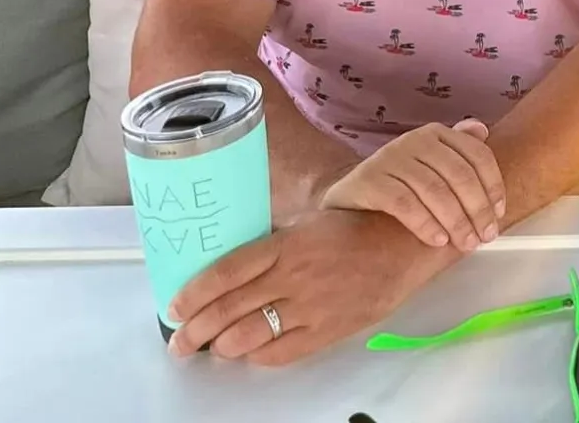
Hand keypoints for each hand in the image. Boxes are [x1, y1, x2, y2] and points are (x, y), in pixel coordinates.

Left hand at [165, 208, 439, 364]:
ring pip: (246, 337)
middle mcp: (293, 276)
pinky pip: (278, 354)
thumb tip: (231, 266)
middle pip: (226, 311)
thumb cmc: (357, 228)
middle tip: (180, 341)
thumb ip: (270, 244)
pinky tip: (250, 352)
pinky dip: (256, 356)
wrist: (404, 244)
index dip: (191, 295)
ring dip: (220, 347)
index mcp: (285, 244)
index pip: (224, 274)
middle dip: (193, 331)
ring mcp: (310, 306)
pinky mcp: (327, 330)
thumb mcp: (307, 221)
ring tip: (212, 347)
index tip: (174, 308)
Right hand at [319, 119, 504, 252]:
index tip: (499, 213)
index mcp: (436, 134)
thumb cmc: (397, 185)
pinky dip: (426, 224)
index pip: (477, 155)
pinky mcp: (368, 180)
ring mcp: (389, 158)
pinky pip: (405, 203)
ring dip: (456, 221)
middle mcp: (414, 140)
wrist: (348, 198)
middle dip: (478, 209)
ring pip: (435, 191)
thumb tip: (482, 130)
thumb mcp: (429, 165)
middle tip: (486, 236)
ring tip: (465, 243)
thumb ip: (457, 150)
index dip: (493, 186)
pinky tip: (437, 240)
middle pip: (459, 175)